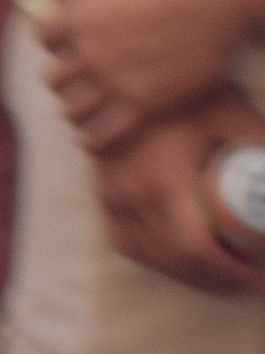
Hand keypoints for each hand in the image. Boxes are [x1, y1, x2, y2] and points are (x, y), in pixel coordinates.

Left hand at [44, 0, 264, 154]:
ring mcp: (115, 77)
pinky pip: (104, 132)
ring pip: (73, 108)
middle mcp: (90, 47)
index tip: (67, 46)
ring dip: (76, 111)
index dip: (55, 43)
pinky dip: (94, 139)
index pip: (43, 39)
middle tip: (77, 84)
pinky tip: (92, 139)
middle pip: (54, 78)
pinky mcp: (144, 102)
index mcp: (80, 11)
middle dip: (65, 80)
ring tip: (81, 114)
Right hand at [90, 92, 264, 296]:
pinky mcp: (103, 192)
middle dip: (218, 282)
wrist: (127, 71)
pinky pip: (125, 241)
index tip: (259, 280)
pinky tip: (178, 258)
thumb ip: (264, 146)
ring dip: (189, 275)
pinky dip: (154, 258)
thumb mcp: (235, 116)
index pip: (196, 251)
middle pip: (176, 263)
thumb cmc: (187, 92)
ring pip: (150, 257)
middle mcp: (130, 196)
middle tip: (250, 282)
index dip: (231, 275)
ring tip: (222, 275)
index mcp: (163, 182)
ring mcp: (112, 196)